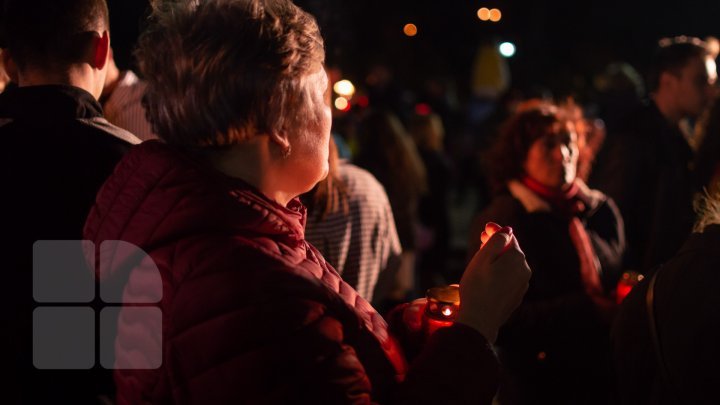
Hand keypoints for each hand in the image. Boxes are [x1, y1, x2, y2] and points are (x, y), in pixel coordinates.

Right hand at [456, 222, 530, 342]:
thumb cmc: (478, 287)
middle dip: (497, 244)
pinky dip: (500, 273)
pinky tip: (488, 276)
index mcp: (517, 258)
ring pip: (510, 265)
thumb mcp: (483, 258)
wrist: (479, 320)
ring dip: (498, 259)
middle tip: (482, 239)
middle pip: (510, 251)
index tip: (485, 227)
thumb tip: (507, 230)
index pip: (509, 237)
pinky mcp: (516, 297)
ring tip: (483, 257)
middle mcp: (525, 270)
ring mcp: (522, 285)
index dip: (496, 230)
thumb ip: (496, 240)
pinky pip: (509, 278)